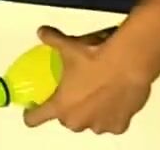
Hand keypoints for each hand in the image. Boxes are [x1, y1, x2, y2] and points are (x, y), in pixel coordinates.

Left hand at [22, 26, 153, 134]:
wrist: (128, 63)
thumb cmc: (94, 58)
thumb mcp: (69, 46)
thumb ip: (52, 40)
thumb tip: (42, 32)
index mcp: (60, 106)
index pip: (36, 118)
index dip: (31, 114)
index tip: (31, 110)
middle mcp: (77, 121)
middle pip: (67, 119)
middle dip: (70, 108)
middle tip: (76, 90)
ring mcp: (99, 126)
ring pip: (90, 122)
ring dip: (91, 112)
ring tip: (98, 92)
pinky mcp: (119, 126)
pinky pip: (110, 123)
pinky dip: (111, 114)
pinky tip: (114, 98)